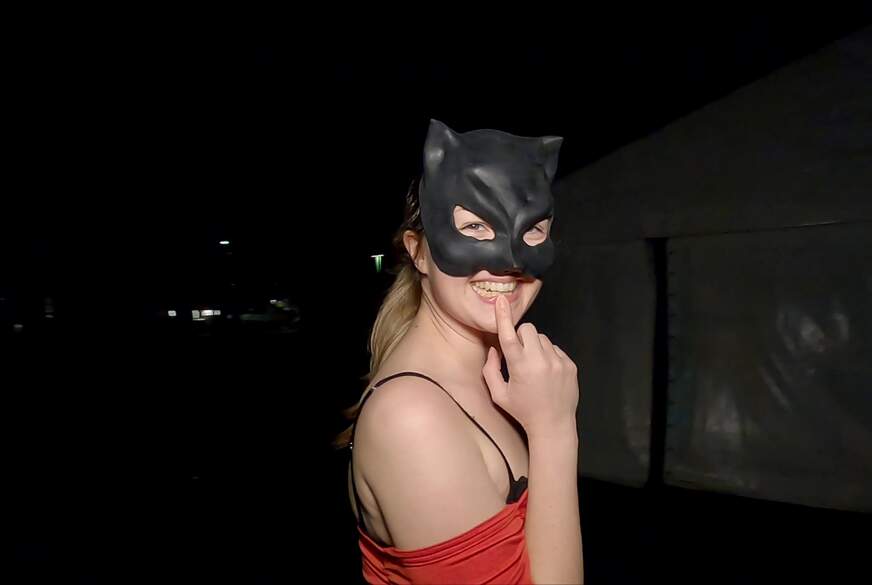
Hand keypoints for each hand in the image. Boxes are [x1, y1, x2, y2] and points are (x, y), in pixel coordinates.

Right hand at [481, 294, 579, 435]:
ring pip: (543, 338)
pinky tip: (547, 373)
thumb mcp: (499, 395)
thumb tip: (493, 350)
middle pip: (528, 329)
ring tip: (534, 367)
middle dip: (521, 337)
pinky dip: (548, 355)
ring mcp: (558, 362)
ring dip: (535, 346)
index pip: (509, 335)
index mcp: (520, 366)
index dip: (503, 317)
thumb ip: (490, 370)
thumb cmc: (523, 411)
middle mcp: (540, 360)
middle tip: (519, 355)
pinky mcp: (570, 365)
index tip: (501, 300)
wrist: (553, 425)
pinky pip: (555, 349)